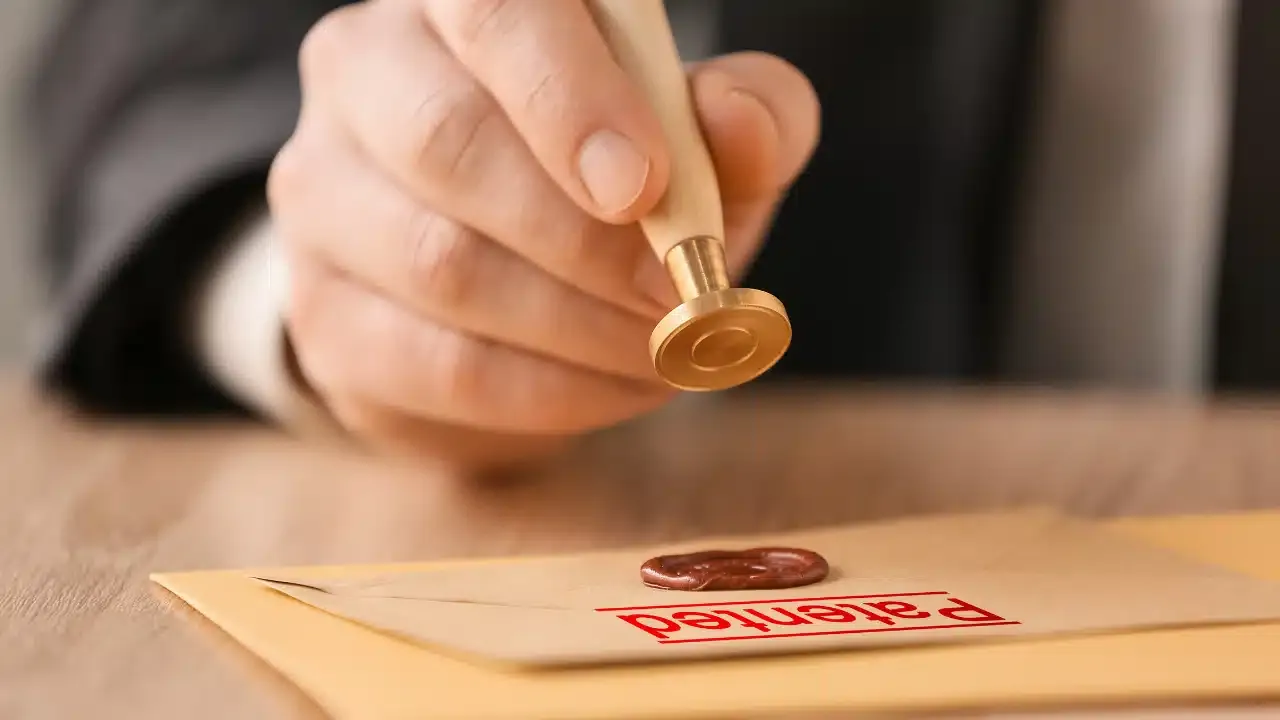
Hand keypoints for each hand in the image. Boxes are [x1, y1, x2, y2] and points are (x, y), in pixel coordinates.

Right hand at [268, 0, 820, 470]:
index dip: (566, 96)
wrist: (511, 282)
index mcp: (457, 3)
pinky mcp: (321, 309)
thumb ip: (745, 118)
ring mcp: (320, 193)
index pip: (490, 11)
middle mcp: (362, 73)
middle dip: (585, 239)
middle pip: (448, 143)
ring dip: (579, 326)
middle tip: (677, 294)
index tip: (643, 188)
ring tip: (665, 347)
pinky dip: (548, 391)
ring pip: (438, 264)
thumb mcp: (700, 141)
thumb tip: (737, 126)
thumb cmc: (613, 183)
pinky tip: (615, 386)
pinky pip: (435, 363)